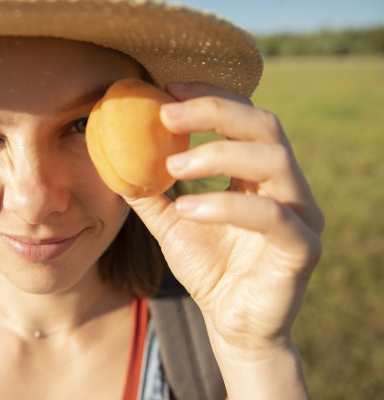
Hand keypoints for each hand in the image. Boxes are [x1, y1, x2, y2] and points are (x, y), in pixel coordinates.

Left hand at [124, 82, 323, 396]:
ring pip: (273, 160)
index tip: (166, 90)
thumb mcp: (171, 223)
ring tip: (172, 166)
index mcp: (259, 174)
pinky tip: (188, 209)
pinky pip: (271, 217)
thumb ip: (150, 192)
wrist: (231, 325)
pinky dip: (226, 205)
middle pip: (264, 125)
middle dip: (214, 111)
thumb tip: (113, 158)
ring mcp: (301, 215)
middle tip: (167, 114)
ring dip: (218, 154)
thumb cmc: (208, 268)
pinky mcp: (302, 249)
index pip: (244, 117)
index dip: (208, 97)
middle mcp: (287, 186)